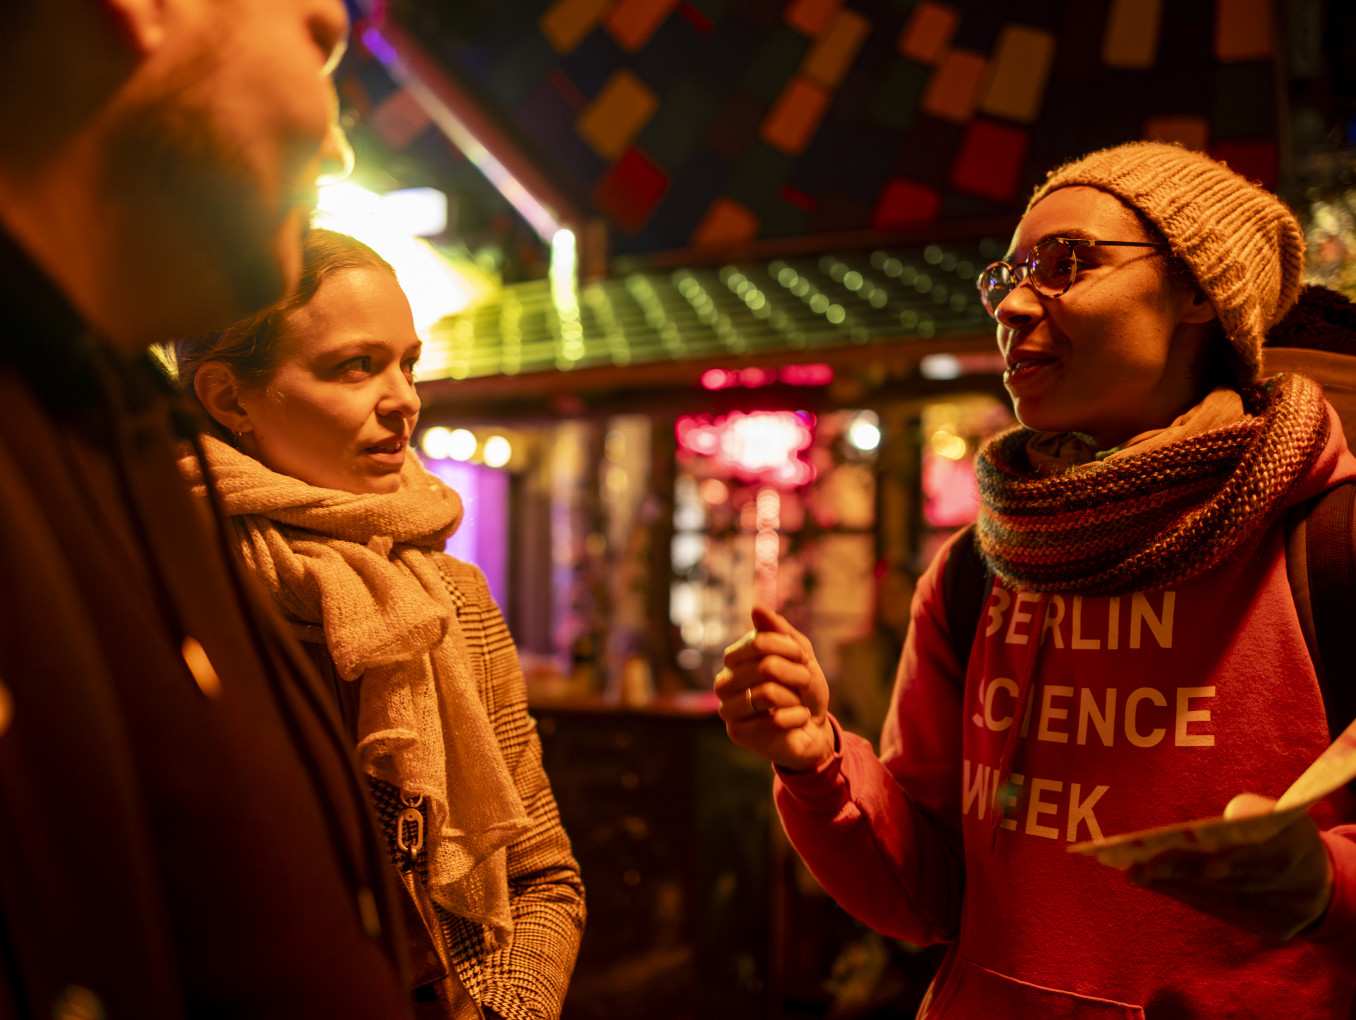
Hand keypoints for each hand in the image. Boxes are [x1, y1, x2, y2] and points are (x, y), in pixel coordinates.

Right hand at [714, 605, 833, 770]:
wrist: (814, 728)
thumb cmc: (803, 690)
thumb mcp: (799, 654)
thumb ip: (778, 631)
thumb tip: (755, 607)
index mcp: (735, 659)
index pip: (758, 642)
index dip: (788, 648)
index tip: (802, 657)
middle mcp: (724, 682)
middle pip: (765, 667)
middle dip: (796, 675)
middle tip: (804, 684)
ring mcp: (727, 709)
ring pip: (767, 694)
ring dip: (795, 697)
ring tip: (798, 703)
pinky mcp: (738, 734)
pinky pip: (775, 720)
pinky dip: (797, 718)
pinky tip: (796, 721)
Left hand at [1126, 793, 1334, 940]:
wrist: (1323, 886)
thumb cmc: (1286, 837)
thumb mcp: (1281, 815)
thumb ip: (1256, 810)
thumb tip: (1232, 814)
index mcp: (1301, 849)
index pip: (1266, 855)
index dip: (1233, 858)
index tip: (1196, 856)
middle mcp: (1295, 887)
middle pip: (1234, 880)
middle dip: (1185, 872)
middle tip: (1142, 864)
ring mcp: (1282, 913)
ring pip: (1222, 898)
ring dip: (1175, 885)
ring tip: (1136, 871)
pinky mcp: (1268, 929)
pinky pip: (1222, 911)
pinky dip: (1185, 895)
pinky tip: (1154, 882)